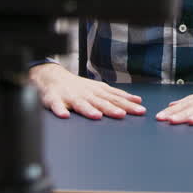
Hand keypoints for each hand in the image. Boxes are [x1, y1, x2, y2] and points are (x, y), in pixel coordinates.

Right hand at [28, 63, 144, 119]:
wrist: (53, 77)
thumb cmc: (79, 87)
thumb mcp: (99, 88)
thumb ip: (116, 96)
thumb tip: (137, 101)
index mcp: (97, 91)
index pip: (115, 98)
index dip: (128, 104)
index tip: (140, 109)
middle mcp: (86, 93)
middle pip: (100, 102)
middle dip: (111, 108)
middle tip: (122, 114)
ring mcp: (70, 96)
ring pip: (80, 104)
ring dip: (88, 109)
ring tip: (97, 116)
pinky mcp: (54, 100)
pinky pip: (57, 106)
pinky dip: (60, 110)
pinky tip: (64, 116)